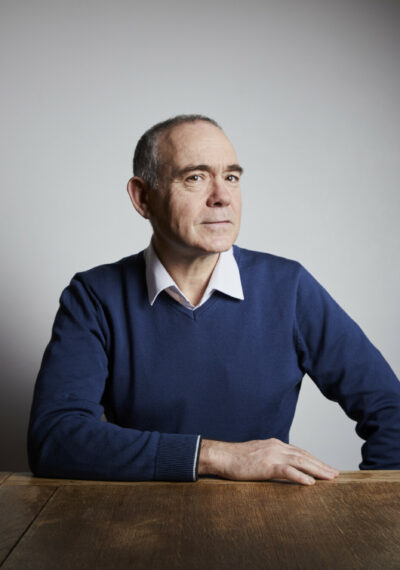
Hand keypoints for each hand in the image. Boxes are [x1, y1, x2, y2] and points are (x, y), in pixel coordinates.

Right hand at [198, 438, 338, 484]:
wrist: (221, 456)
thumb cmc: (235, 459)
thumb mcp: (256, 455)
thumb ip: (269, 459)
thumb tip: (280, 468)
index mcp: (274, 444)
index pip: (299, 451)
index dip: (314, 459)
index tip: (325, 467)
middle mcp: (276, 446)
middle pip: (304, 455)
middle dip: (321, 465)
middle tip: (335, 473)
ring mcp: (272, 454)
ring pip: (300, 461)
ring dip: (317, 470)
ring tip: (330, 478)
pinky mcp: (266, 465)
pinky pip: (287, 470)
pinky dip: (301, 476)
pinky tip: (310, 482)